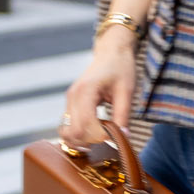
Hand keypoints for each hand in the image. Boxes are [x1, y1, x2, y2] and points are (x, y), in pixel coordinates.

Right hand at [61, 28, 138, 143]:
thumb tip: (123, 138)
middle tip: (110, 139)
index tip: (116, 138)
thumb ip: (123, 115)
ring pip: (67, 132)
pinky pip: (68, 126)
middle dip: (91, 141)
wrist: (112, 53)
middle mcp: (72, 96)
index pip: (85, 125)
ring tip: (101, 137)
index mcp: (85, 91)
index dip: (100, 136)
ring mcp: (69, 100)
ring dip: (82, 140)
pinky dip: (79, 134)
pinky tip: (95, 132)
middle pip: (73, 132)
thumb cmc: (121, 68)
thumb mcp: (127, 91)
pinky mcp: (70, 104)